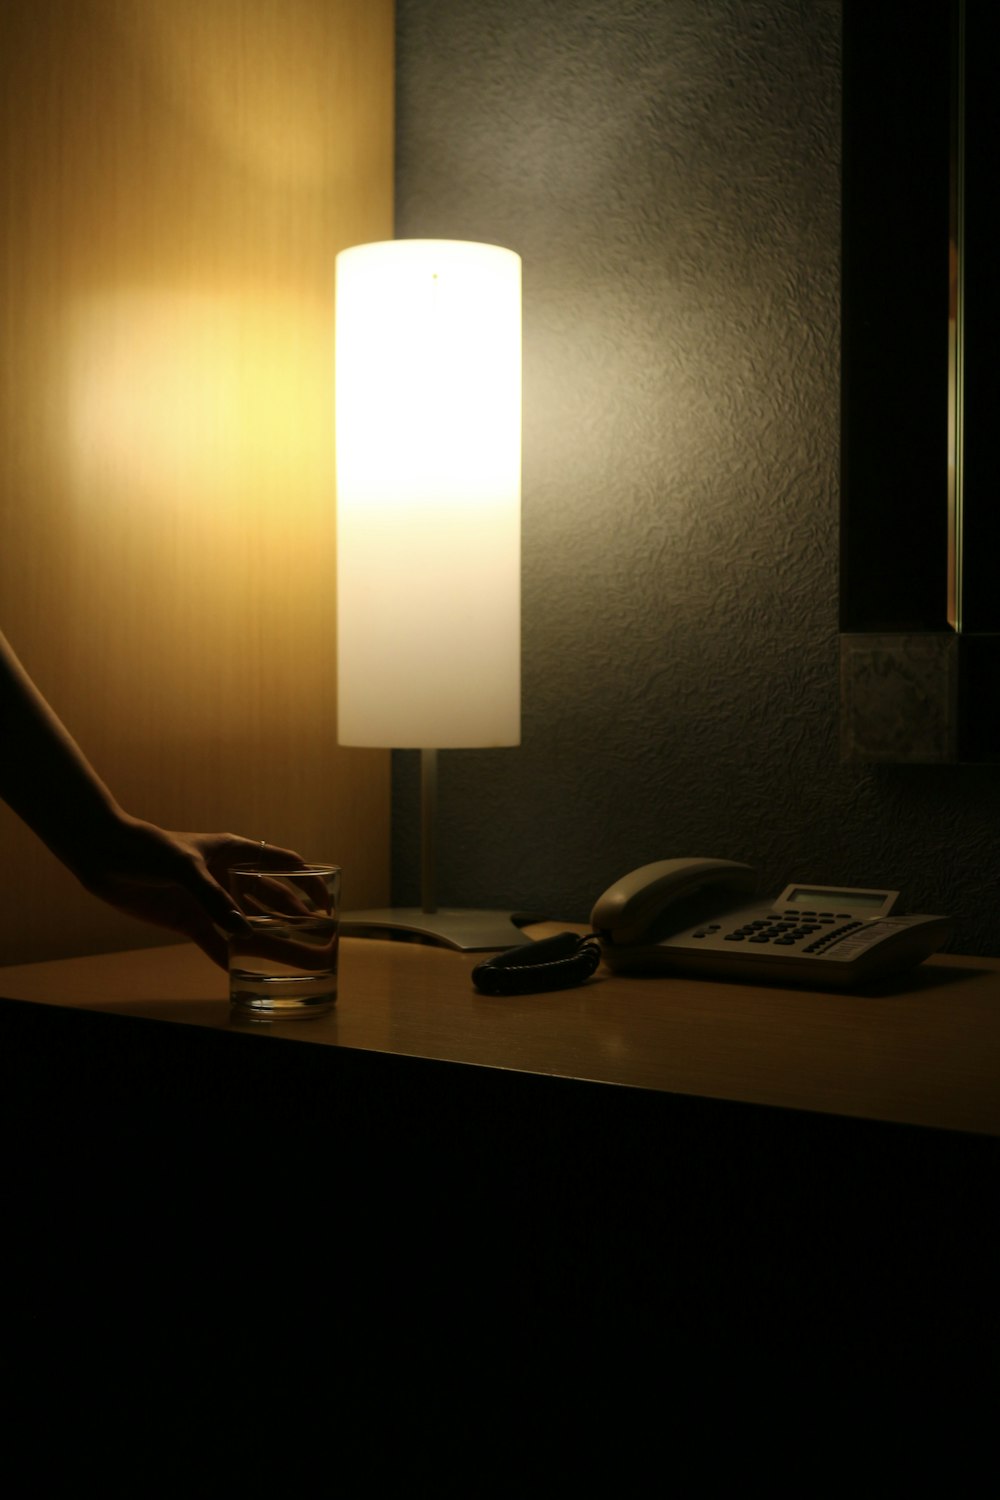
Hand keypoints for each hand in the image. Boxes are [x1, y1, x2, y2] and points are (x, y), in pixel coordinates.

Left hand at [72, 816, 306, 967]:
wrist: (105, 856)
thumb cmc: (147, 847)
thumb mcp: (185, 867)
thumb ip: (215, 899)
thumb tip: (243, 932)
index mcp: (235, 851)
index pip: (283, 863)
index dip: (308, 881)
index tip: (329, 902)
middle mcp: (228, 876)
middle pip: (272, 900)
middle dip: (296, 918)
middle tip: (322, 939)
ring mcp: (209, 899)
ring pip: (248, 924)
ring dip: (271, 942)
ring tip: (297, 960)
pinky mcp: (188, 919)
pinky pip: (215, 942)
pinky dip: (229, 957)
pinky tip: (245, 974)